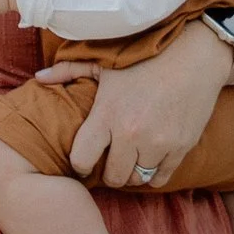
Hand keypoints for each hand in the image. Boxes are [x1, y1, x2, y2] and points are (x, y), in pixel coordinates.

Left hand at [67, 20, 233, 186]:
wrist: (195, 54)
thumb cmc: (145, 57)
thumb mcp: (104, 63)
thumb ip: (69, 71)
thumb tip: (38, 78)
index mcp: (107, 114)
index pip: (81, 160)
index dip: (79, 164)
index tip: (84, 159)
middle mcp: (131, 133)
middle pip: (112, 177)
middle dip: (108, 172)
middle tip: (110, 161)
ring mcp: (159, 142)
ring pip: (136, 179)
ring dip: (131, 172)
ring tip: (130, 158)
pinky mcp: (181, 147)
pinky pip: (160, 178)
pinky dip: (153, 174)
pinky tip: (149, 160)